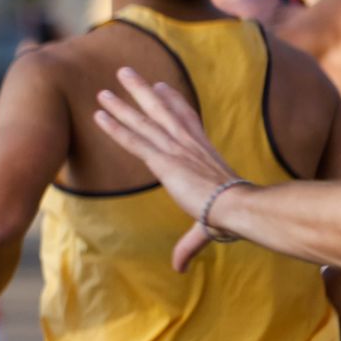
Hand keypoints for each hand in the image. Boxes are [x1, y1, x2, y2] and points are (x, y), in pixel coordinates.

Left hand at [93, 67, 240, 270]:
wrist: (241, 210)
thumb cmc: (235, 217)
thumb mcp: (209, 228)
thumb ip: (189, 244)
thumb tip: (179, 268)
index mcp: (205, 153)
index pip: (188, 122)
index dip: (174, 103)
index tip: (162, 87)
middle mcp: (189, 145)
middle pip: (161, 111)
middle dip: (142, 91)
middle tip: (125, 72)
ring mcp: (176, 150)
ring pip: (144, 120)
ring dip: (123, 102)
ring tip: (106, 85)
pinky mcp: (164, 161)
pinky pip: (134, 140)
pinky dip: (115, 127)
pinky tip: (98, 115)